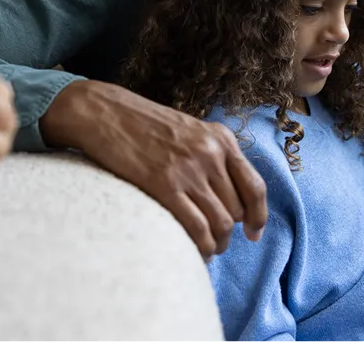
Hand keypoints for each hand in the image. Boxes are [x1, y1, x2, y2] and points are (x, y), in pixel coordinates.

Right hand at [40, 80, 267, 258]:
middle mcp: (211, 153)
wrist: (103, 112)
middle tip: (217, 241)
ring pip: (221, 223)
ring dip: (217, 242)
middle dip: (231, 232)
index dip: (259, 216)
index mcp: (221, 138)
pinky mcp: (165, 185)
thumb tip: (228, 196)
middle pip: (238, 209)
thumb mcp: (188, 130)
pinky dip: (201, 246)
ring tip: (207, 248)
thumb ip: (211, 155)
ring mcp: (189, 170)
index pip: (255, 186)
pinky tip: (194, 251)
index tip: (254, 233)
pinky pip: (196, 227)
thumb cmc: (142, 124)